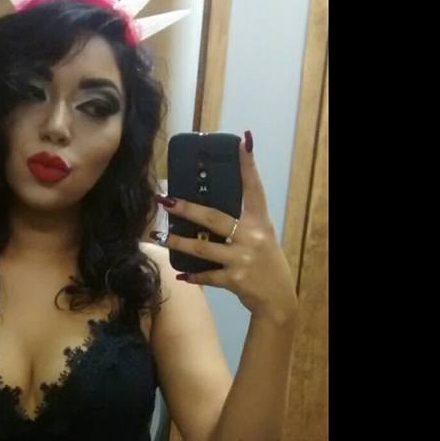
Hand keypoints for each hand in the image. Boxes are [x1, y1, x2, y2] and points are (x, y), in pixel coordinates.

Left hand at [153, 131, 297, 324]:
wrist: (278, 299)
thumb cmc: (266, 264)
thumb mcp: (262, 237)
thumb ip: (243, 222)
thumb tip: (210, 209)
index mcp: (260, 221)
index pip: (253, 188)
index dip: (247, 165)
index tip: (242, 141)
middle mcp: (252, 236)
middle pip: (214, 218)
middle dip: (188, 210)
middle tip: (166, 200)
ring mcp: (242, 258)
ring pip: (203, 249)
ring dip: (179, 243)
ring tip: (161, 237)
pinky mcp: (234, 279)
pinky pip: (207, 276)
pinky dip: (193, 276)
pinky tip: (181, 275)